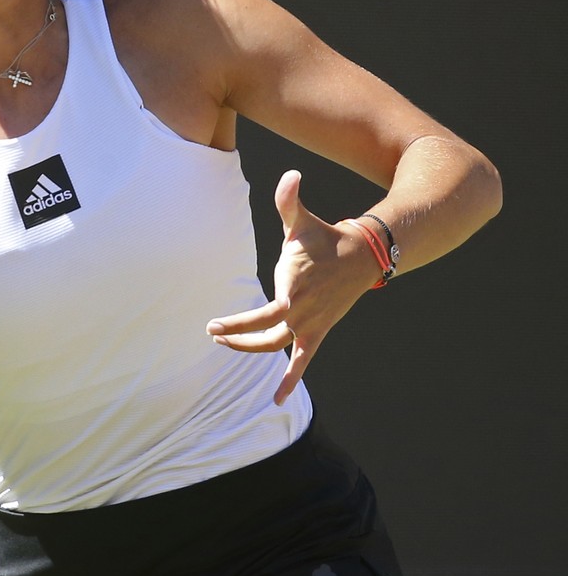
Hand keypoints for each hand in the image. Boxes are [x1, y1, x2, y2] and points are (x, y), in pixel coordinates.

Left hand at [207, 170, 374, 405]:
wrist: (363, 255)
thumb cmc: (324, 237)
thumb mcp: (302, 220)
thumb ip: (289, 201)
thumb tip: (290, 174)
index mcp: (295, 288)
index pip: (265, 314)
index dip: (239, 324)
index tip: (213, 327)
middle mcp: (304, 311)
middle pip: (267, 334)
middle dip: (237, 335)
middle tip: (212, 332)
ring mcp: (313, 325)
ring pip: (279, 348)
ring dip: (251, 349)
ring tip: (224, 343)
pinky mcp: (319, 332)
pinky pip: (303, 360)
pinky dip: (291, 381)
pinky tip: (277, 400)